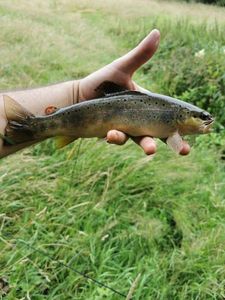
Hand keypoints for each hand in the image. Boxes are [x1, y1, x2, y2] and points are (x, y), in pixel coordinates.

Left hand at [79, 29, 189, 154]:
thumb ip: (139, 56)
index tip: (193, 133)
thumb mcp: (121, 68)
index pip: (169, 116)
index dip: (181, 126)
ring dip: (146, 145)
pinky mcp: (112, 134)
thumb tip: (156, 33)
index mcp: (147, 104)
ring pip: (140, 140)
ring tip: (151, 149)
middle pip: (161, 133)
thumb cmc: (102, 81)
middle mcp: (140, 119)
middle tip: (186, 151)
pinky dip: (117, 137)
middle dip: (175, 144)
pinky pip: (118, 138)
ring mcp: (127, 128)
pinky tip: (111, 134)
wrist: (80, 96)